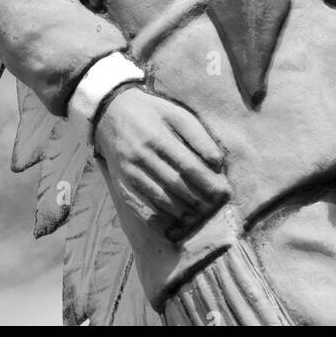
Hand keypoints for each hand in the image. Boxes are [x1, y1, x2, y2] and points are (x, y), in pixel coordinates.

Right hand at [93, 86, 229, 242]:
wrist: (111, 112)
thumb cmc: (151, 113)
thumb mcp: (175, 114)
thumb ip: (198, 136)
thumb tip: (217, 162)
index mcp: (157, 136)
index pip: (187, 166)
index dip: (207, 182)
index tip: (223, 192)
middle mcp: (141, 156)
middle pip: (175, 185)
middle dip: (198, 199)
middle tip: (214, 208)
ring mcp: (129, 172)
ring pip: (159, 199)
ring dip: (182, 212)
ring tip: (199, 217)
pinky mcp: (121, 183)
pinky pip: (141, 207)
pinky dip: (159, 220)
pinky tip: (174, 224)